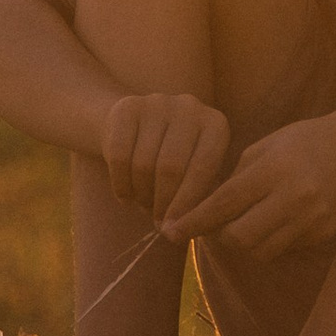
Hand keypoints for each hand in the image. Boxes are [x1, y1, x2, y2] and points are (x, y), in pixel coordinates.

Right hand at [100, 89, 231, 226]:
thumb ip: (199, 198)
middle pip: (171, 167)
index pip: (203, 168)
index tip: (176, 231)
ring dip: (142, 196)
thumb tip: (183, 229)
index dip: (188, 204)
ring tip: (145, 206)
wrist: (137, 127)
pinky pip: (119, 157)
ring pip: (143, 164)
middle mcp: (189, 107)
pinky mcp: (127, 107)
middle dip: (163, 203)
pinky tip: (126, 198)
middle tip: (159, 224)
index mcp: (215, 124)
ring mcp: (157, 103)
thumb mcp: (196, 173)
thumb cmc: (177, 160)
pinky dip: (121, 185)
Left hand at [173, 109, 335, 257]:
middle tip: (214, 226)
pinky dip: (270, 241)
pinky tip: (275, 221)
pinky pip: (284, 248)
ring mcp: (311, 218)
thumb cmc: (304, 142)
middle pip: (240, 237)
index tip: (170, 232)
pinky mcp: (322, 233)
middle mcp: (293, 196)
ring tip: (244, 223)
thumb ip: (237, 179)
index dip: (194, 221)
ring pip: (261, 250)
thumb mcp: (266, 147)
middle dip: (220, 237)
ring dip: (244, 243)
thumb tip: (207, 210)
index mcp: (273, 169)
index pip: (224, 203)